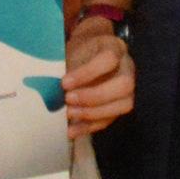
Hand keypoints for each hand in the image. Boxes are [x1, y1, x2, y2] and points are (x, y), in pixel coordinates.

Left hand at [61, 18, 135, 136]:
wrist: (87, 53)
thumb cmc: (78, 51)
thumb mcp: (72, 51)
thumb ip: (66, 68)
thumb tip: (52, 91)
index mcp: (114, 47)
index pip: (109, 59)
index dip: (87, 73)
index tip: (64, 83)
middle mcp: (127, 67)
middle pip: (124, 84)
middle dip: (95, 96)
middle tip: (68, 99)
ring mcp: (128, 88)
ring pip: (123, 104)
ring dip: (93, 113)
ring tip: (69, 114)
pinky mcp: (118, 106)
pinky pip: (110, 120)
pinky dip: (90, 127)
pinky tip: (72, 130)